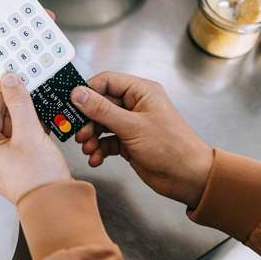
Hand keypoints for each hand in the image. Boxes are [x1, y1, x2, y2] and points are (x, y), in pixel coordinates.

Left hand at [0, 73, 71, 204]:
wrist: (57, 207)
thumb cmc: (40, 178)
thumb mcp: (29, 132)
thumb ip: (19, 104)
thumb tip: (9, 81)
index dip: (5, 90)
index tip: (14, 75)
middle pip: (2, 121)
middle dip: (19, 104)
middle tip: (31, 86)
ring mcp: (3, 166)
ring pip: (14, 132)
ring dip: (28, 118)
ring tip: (40, 103)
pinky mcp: (18, 170)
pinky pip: (22, 144)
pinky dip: (32, 133)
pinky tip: (44, 123)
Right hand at [70, 72, 212, 208]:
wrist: (188, 178)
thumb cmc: (172, 148)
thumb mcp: (132, 126)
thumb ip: (102, 110)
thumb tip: (79, 94)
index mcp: (141, 92)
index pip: (107, 81)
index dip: (88, 92)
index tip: (72, 104)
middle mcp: (136, 105)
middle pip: (101, 105)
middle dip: (87, 120)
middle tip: (78, 133)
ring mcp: (132, 124)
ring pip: (102, 124)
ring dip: (91, 137)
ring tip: (88, 148)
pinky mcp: (129, 142)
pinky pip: (107, 141)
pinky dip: (99, 149)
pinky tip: (96, 158)